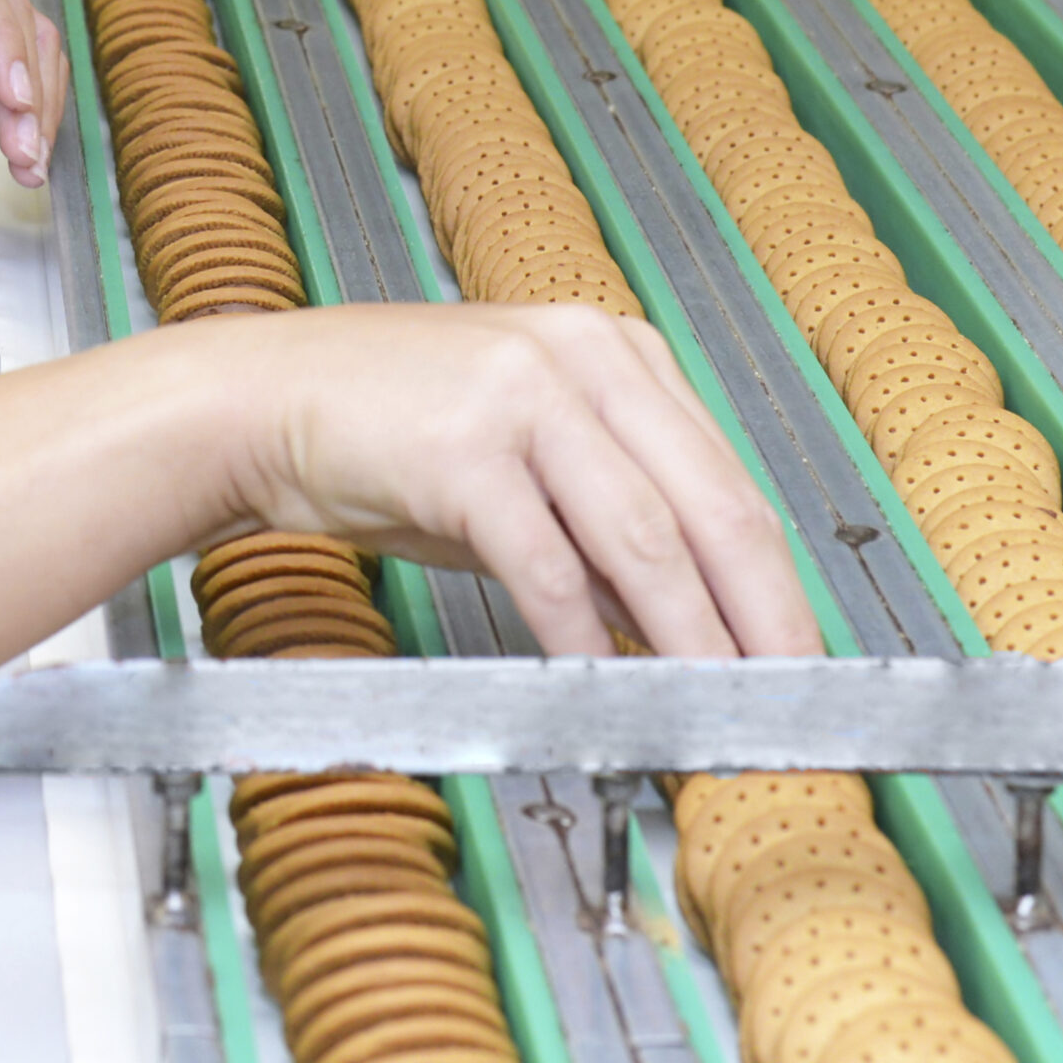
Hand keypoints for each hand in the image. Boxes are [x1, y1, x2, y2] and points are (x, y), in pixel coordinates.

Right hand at [196, 301, 819, 660]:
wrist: (263, 401)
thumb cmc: (389, 433)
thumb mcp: (523, 463)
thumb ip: (607, 528)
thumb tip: (689, 628)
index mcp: (614, 349)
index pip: (727, 480)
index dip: (775, 585)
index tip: (799, 663)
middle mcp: (582, 355)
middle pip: (709, 507)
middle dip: (760, 622)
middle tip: (791, 705)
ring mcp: (523, 392)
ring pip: (644, 539)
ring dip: (691, 643)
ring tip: (719, 713)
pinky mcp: (465, 447)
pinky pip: (548, 565)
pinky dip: (584, 641)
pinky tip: (604, 692)